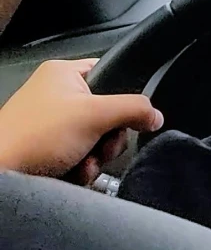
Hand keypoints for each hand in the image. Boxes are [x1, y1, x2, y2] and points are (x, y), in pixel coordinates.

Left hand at [0, 58, 163, 182]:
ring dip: (96, 157)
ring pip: (95, 139)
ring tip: (82, 164)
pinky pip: (80, 155)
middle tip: (100, 146)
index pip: (111, 75)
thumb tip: (156, 114)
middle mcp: (57, 95)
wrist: (1, 176)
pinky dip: (81, 168)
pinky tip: (74, 173)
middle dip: (108, 139)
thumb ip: (133, 109)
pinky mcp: (47, 149)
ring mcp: (51, 123)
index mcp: (63, 73)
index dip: (123, 98)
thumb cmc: (32, 137)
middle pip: (107, 113)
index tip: (126, 118)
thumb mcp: (94, 116)